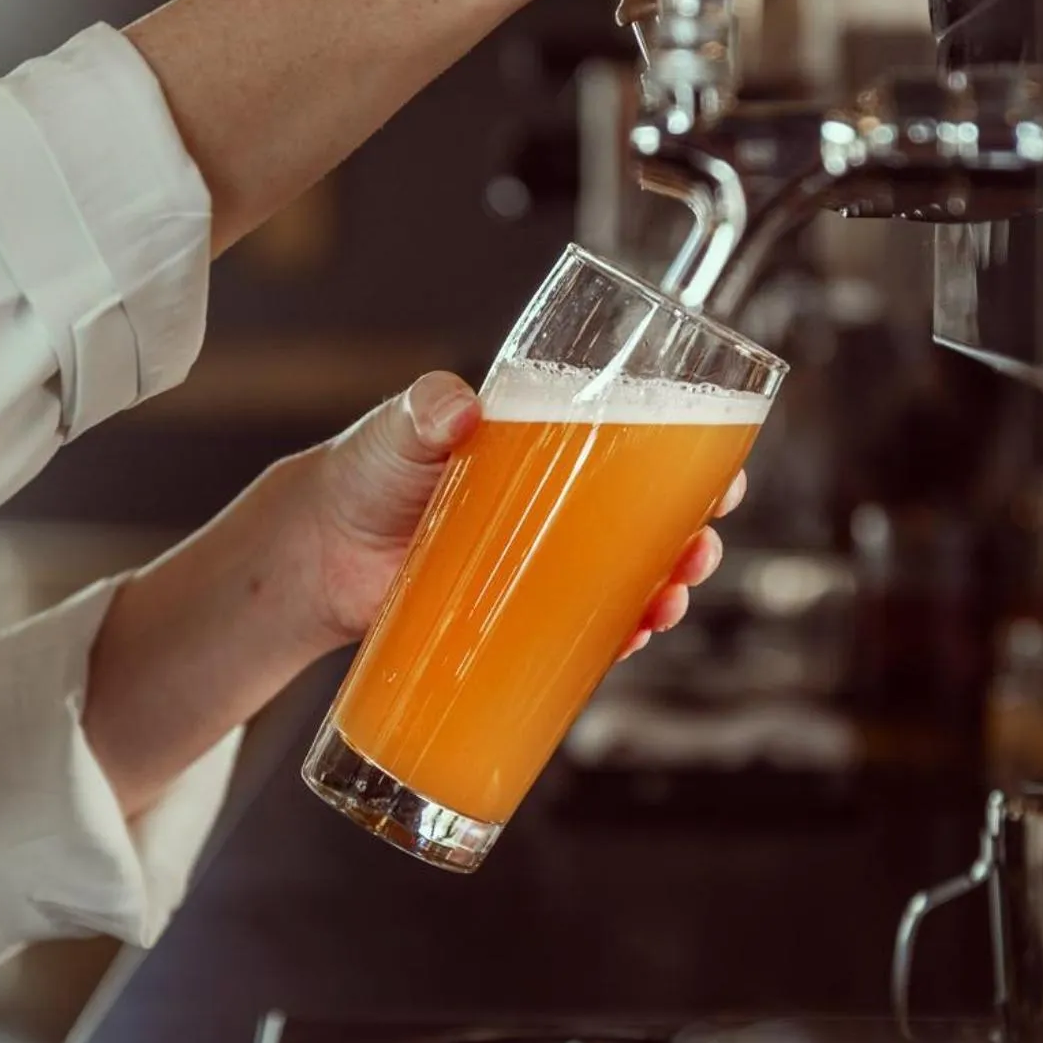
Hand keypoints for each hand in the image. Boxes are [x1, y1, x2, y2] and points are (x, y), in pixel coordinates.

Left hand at [84, 369, 743, 817]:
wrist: (318, 555)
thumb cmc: (363, 476)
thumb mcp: (397, 432)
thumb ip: (424, 410)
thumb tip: (455, 404)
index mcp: (546, 447)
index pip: (638, 442)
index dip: (693, 455)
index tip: (724, 473)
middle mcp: (556, 505)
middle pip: (650, 516)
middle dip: (691, 534)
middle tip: (699, 549)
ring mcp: (541, 564)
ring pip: (629, 576)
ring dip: (663, 589)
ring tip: (666, 602)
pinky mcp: (517, 615)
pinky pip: (585, 627)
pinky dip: (616, 635)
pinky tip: (630, 639)